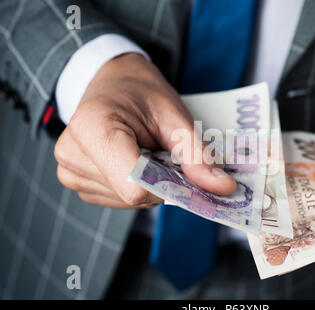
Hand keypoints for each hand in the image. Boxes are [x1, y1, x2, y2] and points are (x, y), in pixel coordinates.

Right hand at [54, 53, 235, 208]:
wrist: (112, 82)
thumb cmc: (141, 93)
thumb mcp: (174, 115)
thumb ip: (197, 154)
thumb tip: (223, 188)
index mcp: (93, 128)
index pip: (135, 185)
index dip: (169, 184)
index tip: (187, 170)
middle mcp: (71, 153)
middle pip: (133, 194)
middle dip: (161, 181)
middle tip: (166, 153)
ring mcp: (69, 170)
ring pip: (127, 201)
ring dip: (149, 184)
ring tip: (146, 152)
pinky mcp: (74, 180)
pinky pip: (117, 199)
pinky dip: (136, 186)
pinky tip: (134, 161)